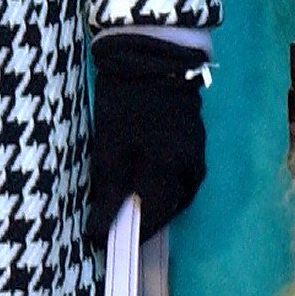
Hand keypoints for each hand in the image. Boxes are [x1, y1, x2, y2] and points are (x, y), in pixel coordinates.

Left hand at [88, 34, 207, 239]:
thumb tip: (97, 234)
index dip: (129, 233)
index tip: (105, 240)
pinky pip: (183, 174)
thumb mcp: (109, 148)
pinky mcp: (196, 138)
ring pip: (177, 192)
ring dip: (155, 200)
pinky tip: (146, 177)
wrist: (151, 54)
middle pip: (167, 208)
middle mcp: (190, 169)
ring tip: (129, 201)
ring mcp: (197, 153)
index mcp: (170, 172)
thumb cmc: (125, 102)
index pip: (152, 218)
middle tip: (115, 222)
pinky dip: (164, 182)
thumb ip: (108, 193)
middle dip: (142, 218)